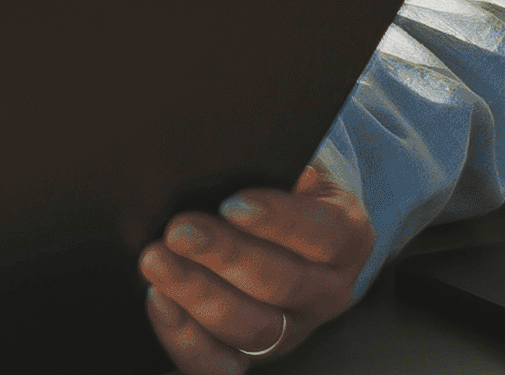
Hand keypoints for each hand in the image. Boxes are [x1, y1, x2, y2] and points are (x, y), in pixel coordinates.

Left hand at [140, 163, 372, 370]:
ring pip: (252, 328)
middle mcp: (327, 290)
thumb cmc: (279, 180)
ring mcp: (292, 327)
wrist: (286, 214)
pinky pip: (223, 363)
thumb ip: (268, 157)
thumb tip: (230, 150)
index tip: (232, 203)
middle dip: (225, 256)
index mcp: (347, 235)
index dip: (279, 221)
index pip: (323, 233)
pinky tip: (160, 302)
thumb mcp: (290, 158)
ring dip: (198, 295)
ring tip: (157, 262)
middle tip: (179, 231)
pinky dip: (187, 339)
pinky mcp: (255, 352)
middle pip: (282, 283)